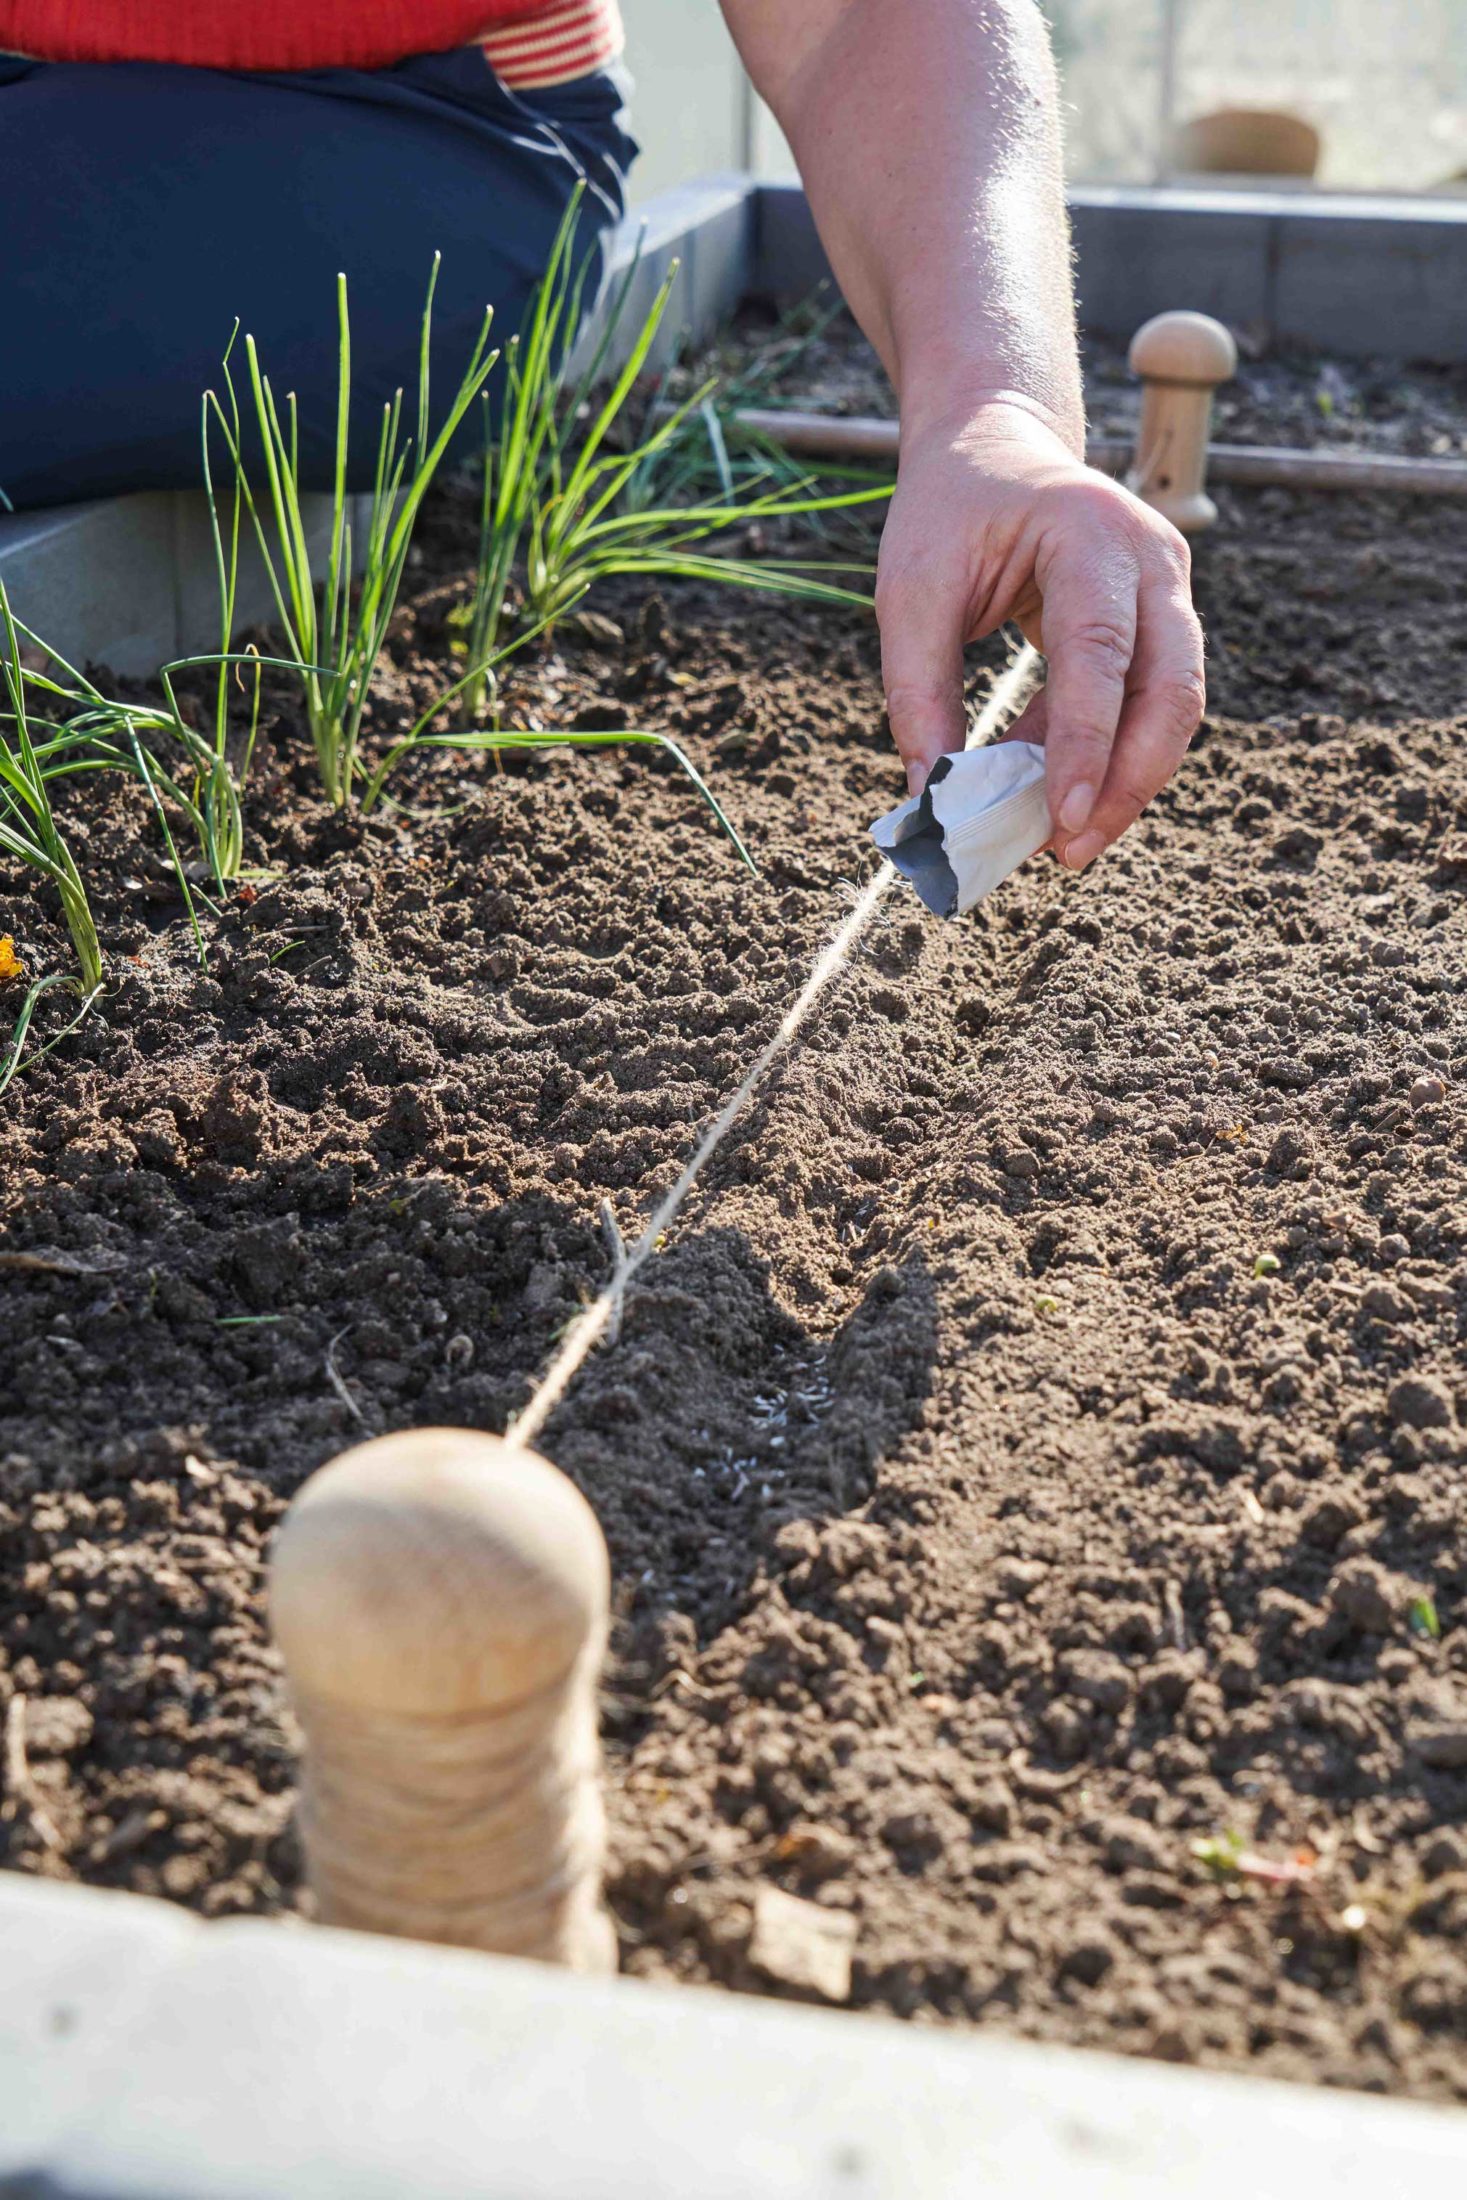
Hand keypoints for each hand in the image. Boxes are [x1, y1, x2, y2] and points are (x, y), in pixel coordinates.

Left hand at [874, 396, 1206, 867]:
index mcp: (1089, 531)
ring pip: (1174, 706)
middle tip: (1068, 850)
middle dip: (1127, 780)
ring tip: (1059, 842)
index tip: (1060, 817)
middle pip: (1172, 687)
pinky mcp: (1161, 620)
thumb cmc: (950, 511)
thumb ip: (917, 690)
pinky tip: (1050, 794)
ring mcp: (1167, 588)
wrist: (996, 446)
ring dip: (1123, 781)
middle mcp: (1151, 557)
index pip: (1101, 650)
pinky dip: (1103, 756)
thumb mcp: (911, 589)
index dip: (1086, 741)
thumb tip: (929, 799)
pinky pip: (1146, 704)